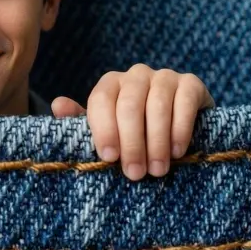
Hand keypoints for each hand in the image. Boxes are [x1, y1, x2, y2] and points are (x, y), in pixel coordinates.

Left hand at [49, 64, 215, 179]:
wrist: (177, 130)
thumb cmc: (133, 134)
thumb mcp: (107, 131)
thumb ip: (81, 121)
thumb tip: (58, 105)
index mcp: (111, 84)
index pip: (101, 100)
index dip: (103, 129)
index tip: (108, 158)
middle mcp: (136, 75)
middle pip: (128, 105)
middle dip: (131, 143)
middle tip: (134, 174)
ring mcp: (165, 76)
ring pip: (157, 105)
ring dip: (156, 142)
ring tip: (157, 170)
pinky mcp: (192, 84)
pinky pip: (185, 102)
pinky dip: (180, 129)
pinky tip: (177, 152)